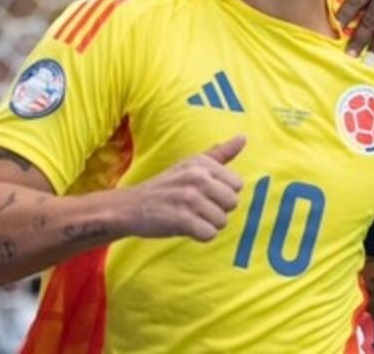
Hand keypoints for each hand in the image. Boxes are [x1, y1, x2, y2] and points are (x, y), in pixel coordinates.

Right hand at [121, 136, 244, 241]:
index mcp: (202, 163)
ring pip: (222, 221)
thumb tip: (243, 137)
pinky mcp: (182, 219)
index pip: (237, 184)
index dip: (222, 194)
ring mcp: (189, 198)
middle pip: (232, 203)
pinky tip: (186, 227)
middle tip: (196, 208)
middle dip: (218, 210)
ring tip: (189, 217)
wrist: (130, 206)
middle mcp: (197, 177)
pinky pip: (209, 234)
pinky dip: (200, 235)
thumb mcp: (191, 164)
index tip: (205, 194)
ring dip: (207, 224)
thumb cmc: (166, 186)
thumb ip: (219, 153)